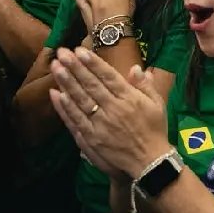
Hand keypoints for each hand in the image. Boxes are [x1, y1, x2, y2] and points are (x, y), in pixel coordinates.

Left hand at [49, 47, 168, 176]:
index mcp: (130, 98)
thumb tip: (135, 68)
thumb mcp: (157, 105)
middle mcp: (114, 109)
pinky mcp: (92, 138)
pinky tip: (56, 94)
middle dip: (75, 67)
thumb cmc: (155, 130)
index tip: (79, 50)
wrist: (149, 161)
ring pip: (80, 100)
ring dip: (66, 83)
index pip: (108, 76)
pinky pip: (76, 120)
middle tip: (62, 52)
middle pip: (91, 85)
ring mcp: (100, 124)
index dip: (93, 63)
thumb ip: (146, 86)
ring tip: (56, 67)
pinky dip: (65, 107)